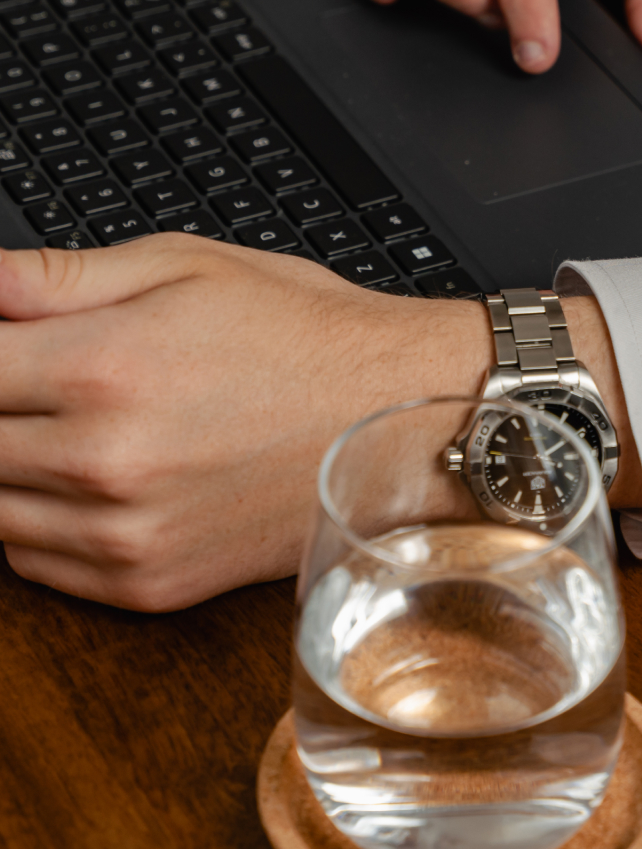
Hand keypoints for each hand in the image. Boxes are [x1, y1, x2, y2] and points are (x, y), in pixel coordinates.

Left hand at [0, 238, 641, 610]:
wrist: (395, 418)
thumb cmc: (304, 336)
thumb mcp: (189, 265)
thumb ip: (62, 276)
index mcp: (103, 367)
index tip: (3, 349)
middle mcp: (103, 460)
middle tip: (39, 382)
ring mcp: (124, 532)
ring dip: (8, 466)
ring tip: (62, 425)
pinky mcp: (147, 582)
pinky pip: (35, 566)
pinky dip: (34, 524)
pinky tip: (82, 479)